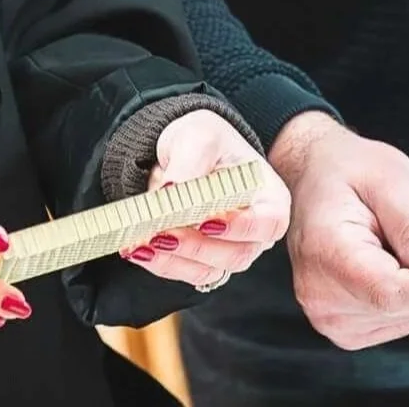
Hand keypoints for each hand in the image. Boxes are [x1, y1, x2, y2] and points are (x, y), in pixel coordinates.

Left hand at [123, 108, 289, 289]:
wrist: (183, 149)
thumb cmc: (204, 139)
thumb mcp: (200, 136)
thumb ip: (190, 162)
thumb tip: (172, 191)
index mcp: (269, 196)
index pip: (269, 222)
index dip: (242, 227)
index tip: (207, 220)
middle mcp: (255, 231)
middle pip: (237, 253)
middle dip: (196, 245)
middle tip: (163, 231)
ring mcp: (231, 250)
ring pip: (209, 268)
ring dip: (174, 258)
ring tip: (143, 240)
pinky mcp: (204, 261)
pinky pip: (186, 272)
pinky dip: (161, 263)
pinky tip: (138, 247)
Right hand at [267, 111, 408, 349]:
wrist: (313, 172)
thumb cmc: (344, 169)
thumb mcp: (388, 177)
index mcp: (327, 250)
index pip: (394, 294)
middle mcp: (319, 293)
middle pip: (401, 309)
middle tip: (401, 238)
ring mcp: (326, 315)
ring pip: (402, 320)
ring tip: (387, 248)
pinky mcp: (339, 327)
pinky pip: (391, 324)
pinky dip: (398, 299)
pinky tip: (381, 266)